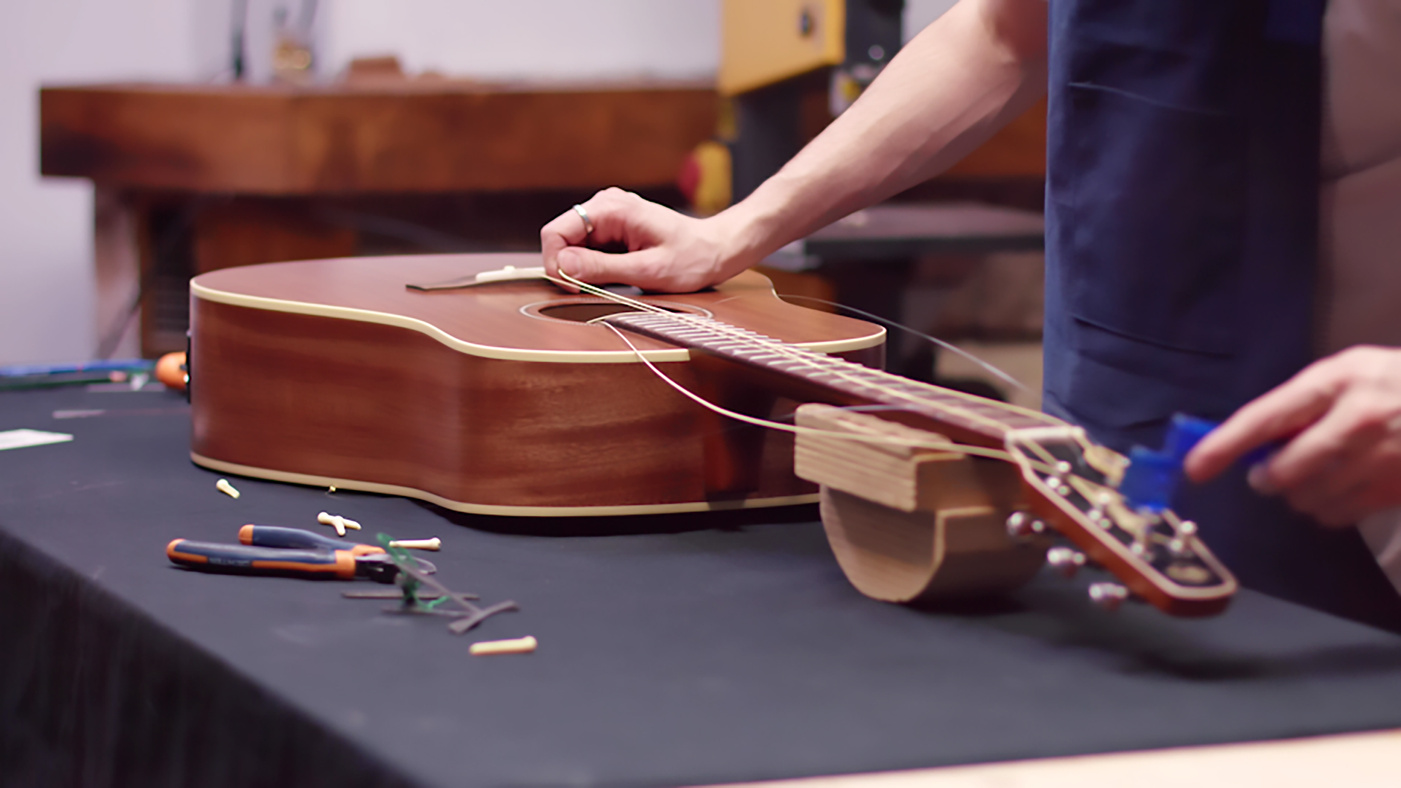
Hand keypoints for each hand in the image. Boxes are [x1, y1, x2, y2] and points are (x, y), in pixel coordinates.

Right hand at [540, 188, 738, 292]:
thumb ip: (602, 268)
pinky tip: (619, 274)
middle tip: (593, 291)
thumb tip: (563, 266)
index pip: (556, 232)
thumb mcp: (647, 270)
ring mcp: (608, 216)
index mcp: (611, 209)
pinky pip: (588, 249)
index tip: (573, 288)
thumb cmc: (691, 258)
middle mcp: (605, 205)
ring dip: (584, 269)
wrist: (716, 249)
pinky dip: (595, 267)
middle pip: (561, 239)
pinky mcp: (612, 229)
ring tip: (615, 281)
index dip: (555, 263)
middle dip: (569, 268)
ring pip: (573, 246)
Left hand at [1184, 346, 1400, 526]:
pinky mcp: (1397, 488)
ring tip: (1316, 475)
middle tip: (1269, 473)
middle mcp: (1358, 419)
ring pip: (1310, 498)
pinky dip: (1328, 508)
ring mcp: (1383, 458)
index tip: (1195, 468)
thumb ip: (1302, 405)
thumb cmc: (1395, 383)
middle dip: (1268, 478)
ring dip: (1299, 495)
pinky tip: (1342, 489)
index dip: (1224, 446)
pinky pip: (1339, 514)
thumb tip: (1255, 446)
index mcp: (1336, 381)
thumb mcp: (1348, 373)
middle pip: (1286, 471)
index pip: (1266, 418)